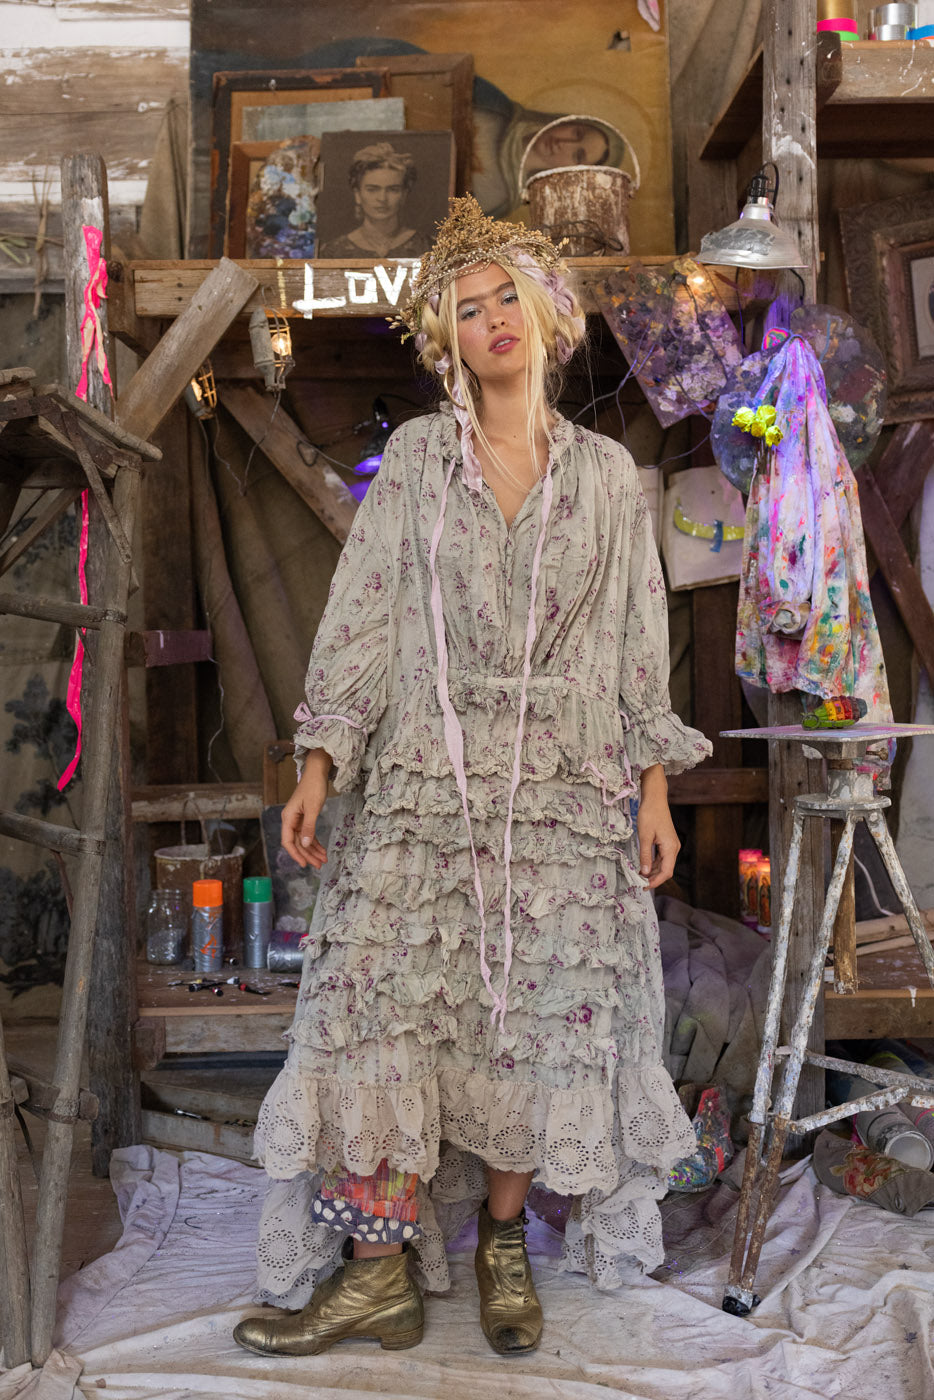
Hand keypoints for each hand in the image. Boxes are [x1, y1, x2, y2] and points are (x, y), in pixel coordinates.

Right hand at [281, 752, 330, 868]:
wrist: (317, 772)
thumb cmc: (313, 787)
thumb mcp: (313, 808)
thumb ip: (308, 827)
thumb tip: (305, 844)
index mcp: (288, 818)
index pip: (287, 841)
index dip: (295, 854)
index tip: (304, 864)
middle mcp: (290, 820)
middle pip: (297, 843)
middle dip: (308, 854)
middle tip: (319, 865)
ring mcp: (297, 819)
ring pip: (303, 840)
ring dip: (313, 850)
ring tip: (323, 860)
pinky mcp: (304, 817)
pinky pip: (308, 833)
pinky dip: (315, 842)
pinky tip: (322, 850)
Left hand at [637, 765, 678, 888]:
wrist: (655, 798)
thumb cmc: (650, 814)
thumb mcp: (644, 836)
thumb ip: (644, 856)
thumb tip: (644, 872)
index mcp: (670, 847)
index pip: (666, 872)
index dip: (656, 881)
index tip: (644, 887)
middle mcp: (674, 848)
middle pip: (666, 870)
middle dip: (654, 878)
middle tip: (639, 883)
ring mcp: (671, 845)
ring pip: (664, 864)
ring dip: (653, 871)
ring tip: (640, 877)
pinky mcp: (667, 841)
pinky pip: (662, 857)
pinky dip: (653, 863)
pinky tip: (644, 866)